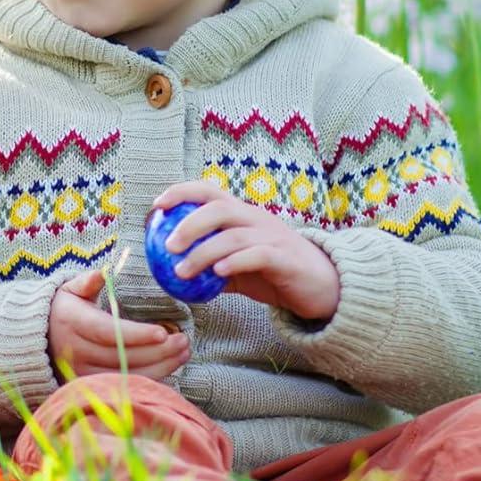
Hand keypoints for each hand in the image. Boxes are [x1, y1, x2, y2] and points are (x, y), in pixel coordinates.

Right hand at [47, 267, 190, 381]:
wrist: (41, 338)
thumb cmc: (65, 308)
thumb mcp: (71, 289)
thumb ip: (88, 281)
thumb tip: (104, 272)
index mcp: (72, 322)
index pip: (108, 332)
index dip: (137, 335)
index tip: (163, 332)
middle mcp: (75, 351)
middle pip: (123, 356)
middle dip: (158, 351)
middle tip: (183, 341)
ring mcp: (82, 373)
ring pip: (127, 374)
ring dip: (160, 366)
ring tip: (183, 353)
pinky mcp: (90, 386)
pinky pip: (125, 386)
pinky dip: (150, 379)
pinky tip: (169, 367)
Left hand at [151, 180, 339, 321]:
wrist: (323, 287)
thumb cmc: (275, 273)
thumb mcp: (237, 267)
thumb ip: (210, 265)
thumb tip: (171, 273)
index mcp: (242, 215)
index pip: (209, 192)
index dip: (181, 193)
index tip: (156, 206)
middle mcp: (256, 219)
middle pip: (218, 209)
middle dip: (188, 224)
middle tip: (167, 246)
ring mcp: (272, 237)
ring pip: (233, 236)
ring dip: (203, 253)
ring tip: (181, 272)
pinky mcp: (285, 258)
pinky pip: (257, 255)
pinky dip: (234, 262)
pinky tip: (217, 274)